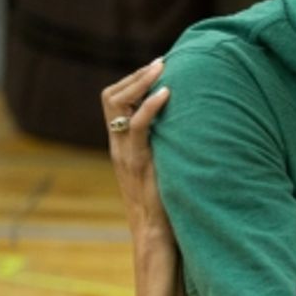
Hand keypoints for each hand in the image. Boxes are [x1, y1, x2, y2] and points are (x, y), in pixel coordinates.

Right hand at [102, 59, 172, 241]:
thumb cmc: (165, 200)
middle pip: (110, 97)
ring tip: (162, 69)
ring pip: (117, 105)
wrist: (155, 232)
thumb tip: (185, 124)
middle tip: (160, 63)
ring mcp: (125, 153)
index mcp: (121, 143)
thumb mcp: (160, 165)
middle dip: (134, 76)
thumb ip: (162, 145)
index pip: (113, 101)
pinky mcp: (138, 162)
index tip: (156, 69)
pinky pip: (137, 127)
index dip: (131, 81)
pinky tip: (167, 94)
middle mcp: (118, 145)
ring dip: (140, 82)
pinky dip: (150, 106)